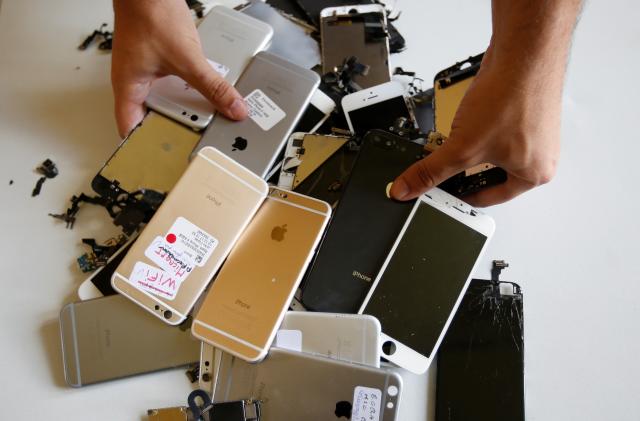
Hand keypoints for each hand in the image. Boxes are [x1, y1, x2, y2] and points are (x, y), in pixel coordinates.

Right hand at [111, 0, 246, 137]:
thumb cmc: (149, 15)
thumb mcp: (188, 59)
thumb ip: (213, 87)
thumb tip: (233, 108)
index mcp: (129, 89)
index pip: (131, 131)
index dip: (145, 149)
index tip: (164, 159)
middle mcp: (133, 84)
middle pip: (150, 119)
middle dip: (171, 130)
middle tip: (191, 142)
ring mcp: (143, 73)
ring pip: (162, 102)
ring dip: (180, 110)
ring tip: (200, 121)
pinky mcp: (155, 62)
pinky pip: (170, 85)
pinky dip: (185, 92)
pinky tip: (200, 94)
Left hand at [390, 47, 560, 206]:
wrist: (523, 52)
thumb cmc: (511, 96)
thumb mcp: (462, 146)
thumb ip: (431, 171)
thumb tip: (407, 188)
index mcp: (535, 174)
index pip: (488, 199)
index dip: (459, 197)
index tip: (440, 195)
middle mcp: (541, 156)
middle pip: (489, 176)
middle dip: (464, 171)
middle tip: (444, 169)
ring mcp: (535, 133)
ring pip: (492, 152)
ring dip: (471, 149)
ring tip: (457, 140)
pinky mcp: (525, 113)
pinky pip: (496, 131)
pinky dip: (479, 130)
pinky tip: (469, 120)